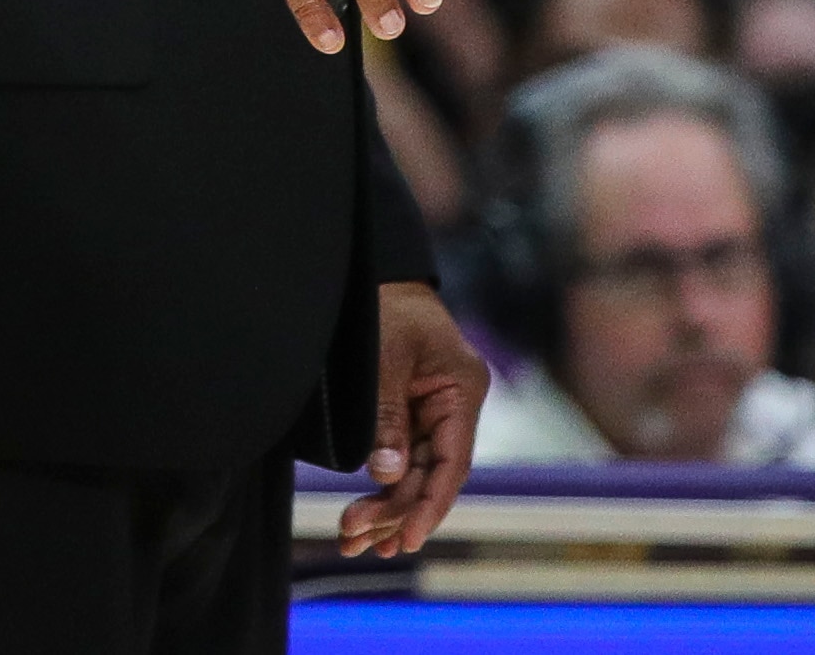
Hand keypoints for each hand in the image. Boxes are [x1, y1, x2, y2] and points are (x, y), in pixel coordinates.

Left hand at [337, 281, 485, 559]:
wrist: (373, 273)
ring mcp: (432, 412)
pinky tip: (369, 521)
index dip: (431, 505)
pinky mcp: (410, 414)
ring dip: (386, 508)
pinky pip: (402, 461)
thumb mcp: (384, 358)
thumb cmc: (385, 305)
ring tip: (353, 540)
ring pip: (415, 475)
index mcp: (461, 389)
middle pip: (431, 475)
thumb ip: (387, 417)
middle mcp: (453, 407)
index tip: (408, 537)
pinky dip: (385, 489)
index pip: (453, 461)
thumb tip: (389, 474)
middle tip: (355, 538)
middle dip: (395, 511)